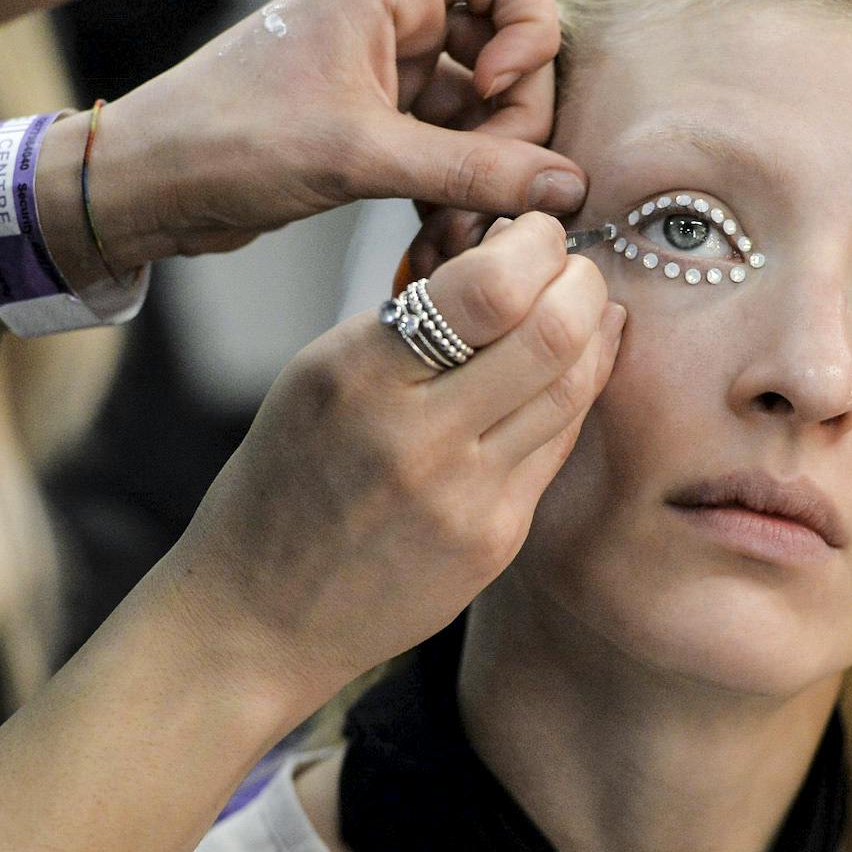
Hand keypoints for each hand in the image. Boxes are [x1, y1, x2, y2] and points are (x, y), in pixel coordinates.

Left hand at [93, 0, 586, 261]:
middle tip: (490, 191)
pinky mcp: (378, 126)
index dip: (528, 29)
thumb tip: (564, 188)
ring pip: (485, 113)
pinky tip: (441, 238)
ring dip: (486, 176)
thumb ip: (473, 171)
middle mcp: (396, 17)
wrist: (149, 187)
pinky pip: (451, 151)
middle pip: (511, 51)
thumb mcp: (361, 155)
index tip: (490, 91)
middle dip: (512, 128)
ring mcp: (389, 73)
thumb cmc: (229, 140)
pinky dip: (456, 192)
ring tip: (460, 233)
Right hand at [159, 214, 620, 710]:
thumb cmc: (285, 483)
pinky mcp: (493, 542)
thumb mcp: (315, 378)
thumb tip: (510, 257)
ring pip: (573, 388)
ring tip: (579, 310)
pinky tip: (571, 370)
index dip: (537, 245)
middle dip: (581, 280)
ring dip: (591, 334)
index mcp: (355, 374)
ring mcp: (463, 497)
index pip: (489, 288)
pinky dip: (575, 394)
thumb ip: (407, 321)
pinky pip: (558, 446)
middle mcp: (414, 435)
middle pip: (553, 332)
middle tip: (571, 266)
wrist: (260, 618)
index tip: (533, 232)